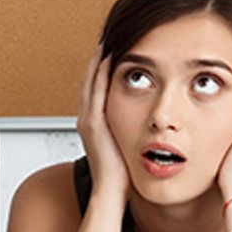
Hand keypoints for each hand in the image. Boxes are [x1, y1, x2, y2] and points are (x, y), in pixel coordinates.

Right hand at [76, 50, 128, 202]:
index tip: (113, 52)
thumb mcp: (125, 146)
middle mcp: (86, 119)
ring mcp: (88, 120)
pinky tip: (110, 57)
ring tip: (109, 41)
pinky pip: (96, 90)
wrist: (111, 192)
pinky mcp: (94, 123)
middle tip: (109, 39)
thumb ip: (129, 132)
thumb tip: (145, 125)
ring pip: (90, 81)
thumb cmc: (122, 174)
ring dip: (99, 60)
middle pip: (88, 80)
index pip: (94, 88)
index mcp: (93, 124)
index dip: (101, 69)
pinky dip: (101, 72)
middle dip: (98, 59)